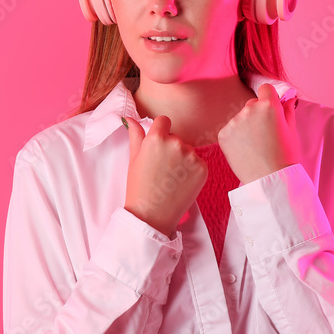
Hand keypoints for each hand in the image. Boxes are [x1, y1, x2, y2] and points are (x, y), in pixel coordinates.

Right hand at [123, 115, 207, 238]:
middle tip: (161, 167)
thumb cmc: (139, 187)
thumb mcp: (133, 158)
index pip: (163, 121)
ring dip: (182, 159)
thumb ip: (135, 135)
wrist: (152, 214)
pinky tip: (180, 182)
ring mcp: (191, 156)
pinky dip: (191, 170)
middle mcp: (175, 143)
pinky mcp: (203, 168)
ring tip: (170, 177)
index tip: (157, 145)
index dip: (160, 131)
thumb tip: (130, 119)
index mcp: (156, 138)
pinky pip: (198, 162)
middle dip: (170, 147)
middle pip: (175, 137)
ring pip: (187, 150)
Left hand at [216, 84, 300, 184]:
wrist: (269, 178)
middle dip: (257, 114)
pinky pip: (230, 130)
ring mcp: (234, 122)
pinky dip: (235, 137)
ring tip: (255, 145)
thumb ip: (287, 110)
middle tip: (265, 134)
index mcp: (269, 106)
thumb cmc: (285, 155)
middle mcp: (249, 110)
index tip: (271, 106)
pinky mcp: (223, 134)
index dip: (269, 97)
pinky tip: (245, 149)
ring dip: (245, 126)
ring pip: (240, 118)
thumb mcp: (291, 130)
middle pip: (251, 104)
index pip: (265, 89)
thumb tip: (286, 98)